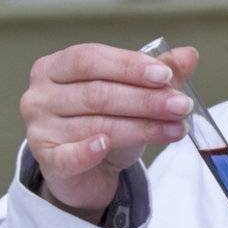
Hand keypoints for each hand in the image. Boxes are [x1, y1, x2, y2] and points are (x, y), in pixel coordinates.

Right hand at [21, 43, 199, 219]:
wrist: (85, 173)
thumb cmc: (103, 124)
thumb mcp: (131, 95)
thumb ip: (156, 74)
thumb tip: (188, 55)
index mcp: (55, 67)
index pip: (91, 59)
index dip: (129, 66)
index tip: (165, 76)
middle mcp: (40, 94)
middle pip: (97, 93)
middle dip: (145, 100)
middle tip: (181, 106)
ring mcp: (39, 128)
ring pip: (96, 124)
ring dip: (141, 127)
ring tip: (175, 129)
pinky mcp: (46, 160)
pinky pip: (69, 155)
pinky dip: (88, 150)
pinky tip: (106, 145)